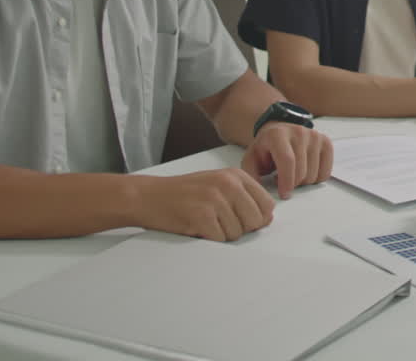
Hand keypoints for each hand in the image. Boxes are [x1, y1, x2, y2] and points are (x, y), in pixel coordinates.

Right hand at [132, 169, 273, 241]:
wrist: (147, 196)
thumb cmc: (183, 194)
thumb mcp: (217, 186)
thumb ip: (244, 198)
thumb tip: (268, 218)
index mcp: (235, 175)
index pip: (267, 205)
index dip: (257, 219)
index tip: (240, 219)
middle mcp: (228, 184)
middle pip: (255, 221)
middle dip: (240, 229)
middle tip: (218, 222)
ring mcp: (215, 199)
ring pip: (237, 233)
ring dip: (222, 235)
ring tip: (204, 222)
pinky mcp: (201, 215)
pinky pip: (219, 239)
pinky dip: (209, 239)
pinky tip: (196, 227)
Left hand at [241, 123, 333, 198]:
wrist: (278, 132)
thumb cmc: (266, 148)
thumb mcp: (251, 159)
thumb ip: (251, 175)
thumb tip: (260, 193)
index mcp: (277, 135)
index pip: (287, 160)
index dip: (286, 181)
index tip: (284, 194)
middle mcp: (298, 132)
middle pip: (302, 170)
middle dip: (293, 184)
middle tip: (283, 181)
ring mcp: (314, 136)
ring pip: (314, 174)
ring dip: (303, 182)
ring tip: (293, 175)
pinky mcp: (325, 142)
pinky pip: (326, 172)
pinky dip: (316, 179)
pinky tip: (305, 172)